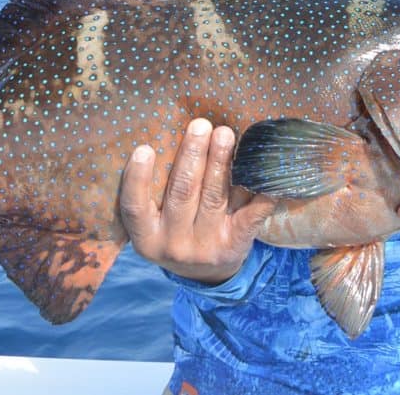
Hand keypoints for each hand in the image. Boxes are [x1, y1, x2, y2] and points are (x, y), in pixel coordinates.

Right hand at [119, 118, 277, 283]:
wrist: (204, 274)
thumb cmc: (175, 231)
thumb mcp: (155, 222)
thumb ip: (157, 189)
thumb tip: (173, 134)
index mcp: (147, 237)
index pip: (135, 207)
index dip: (137, 178)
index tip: (144, 148)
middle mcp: (174, 244)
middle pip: (182, 193)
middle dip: (192, 155)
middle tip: (200, 125)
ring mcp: (206, 246)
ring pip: (214, 197)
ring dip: (220, 162)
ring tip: (225, 134)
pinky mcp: (235, 244)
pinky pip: (250, 215)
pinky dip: (259, 193)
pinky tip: (263, 173)